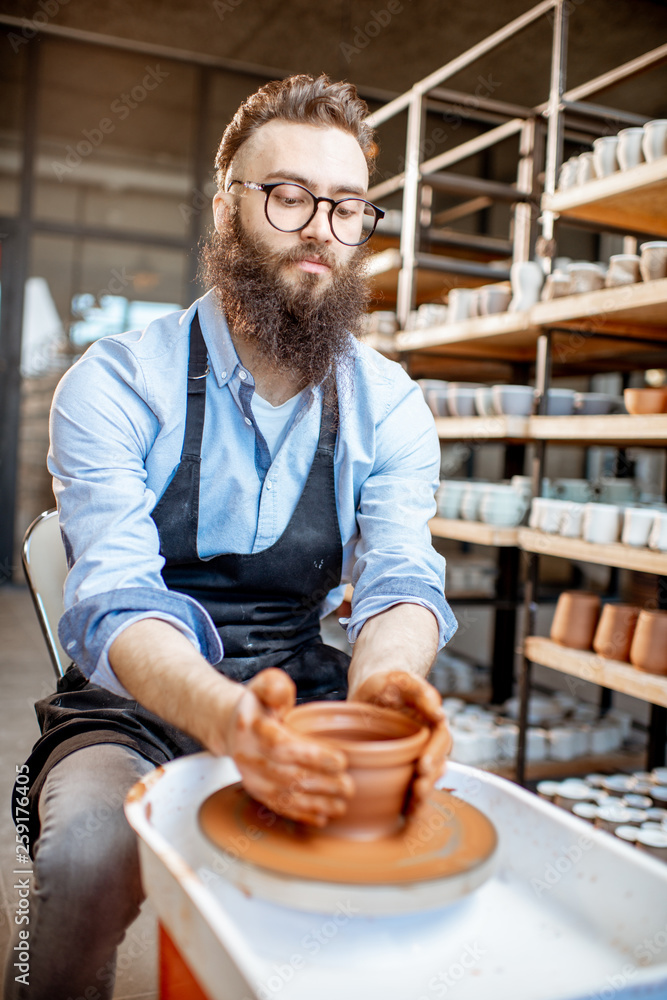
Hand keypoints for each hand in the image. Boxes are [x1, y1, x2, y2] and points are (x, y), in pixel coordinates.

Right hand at [227, 668, 353, 825]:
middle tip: (348, 786)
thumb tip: (282, 697)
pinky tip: (322, 818)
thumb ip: (274, 686)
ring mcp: (251, 778)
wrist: (232, 727)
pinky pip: (279, 806)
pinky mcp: (257, 792)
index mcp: (252, 728)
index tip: (340, 761)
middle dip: (321, 783)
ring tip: (341, 805)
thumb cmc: (257, 706)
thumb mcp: (264, 686)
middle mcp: (249, 756)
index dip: (312, 756)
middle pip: (287, 775)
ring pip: (285, 795)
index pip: (282, 746)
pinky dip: (301, 814)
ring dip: (315, 803)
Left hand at [350, 670, 450, 811]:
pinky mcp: (403, 767)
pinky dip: (411, 801)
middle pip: (437, 764)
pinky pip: (411, 786)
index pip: (441, 741)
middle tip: (418, 790)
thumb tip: (440, 713)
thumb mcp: (402, 680)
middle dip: (430, 780)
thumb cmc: (388, 683)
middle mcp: (429, 742)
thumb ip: (421, 691)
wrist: (371, 692)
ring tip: (415, 807)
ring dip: (424, 794)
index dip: (435, 754)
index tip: (423, 765)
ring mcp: (416, 756)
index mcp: (433, 722)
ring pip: (427, 779)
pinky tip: (406, 814)